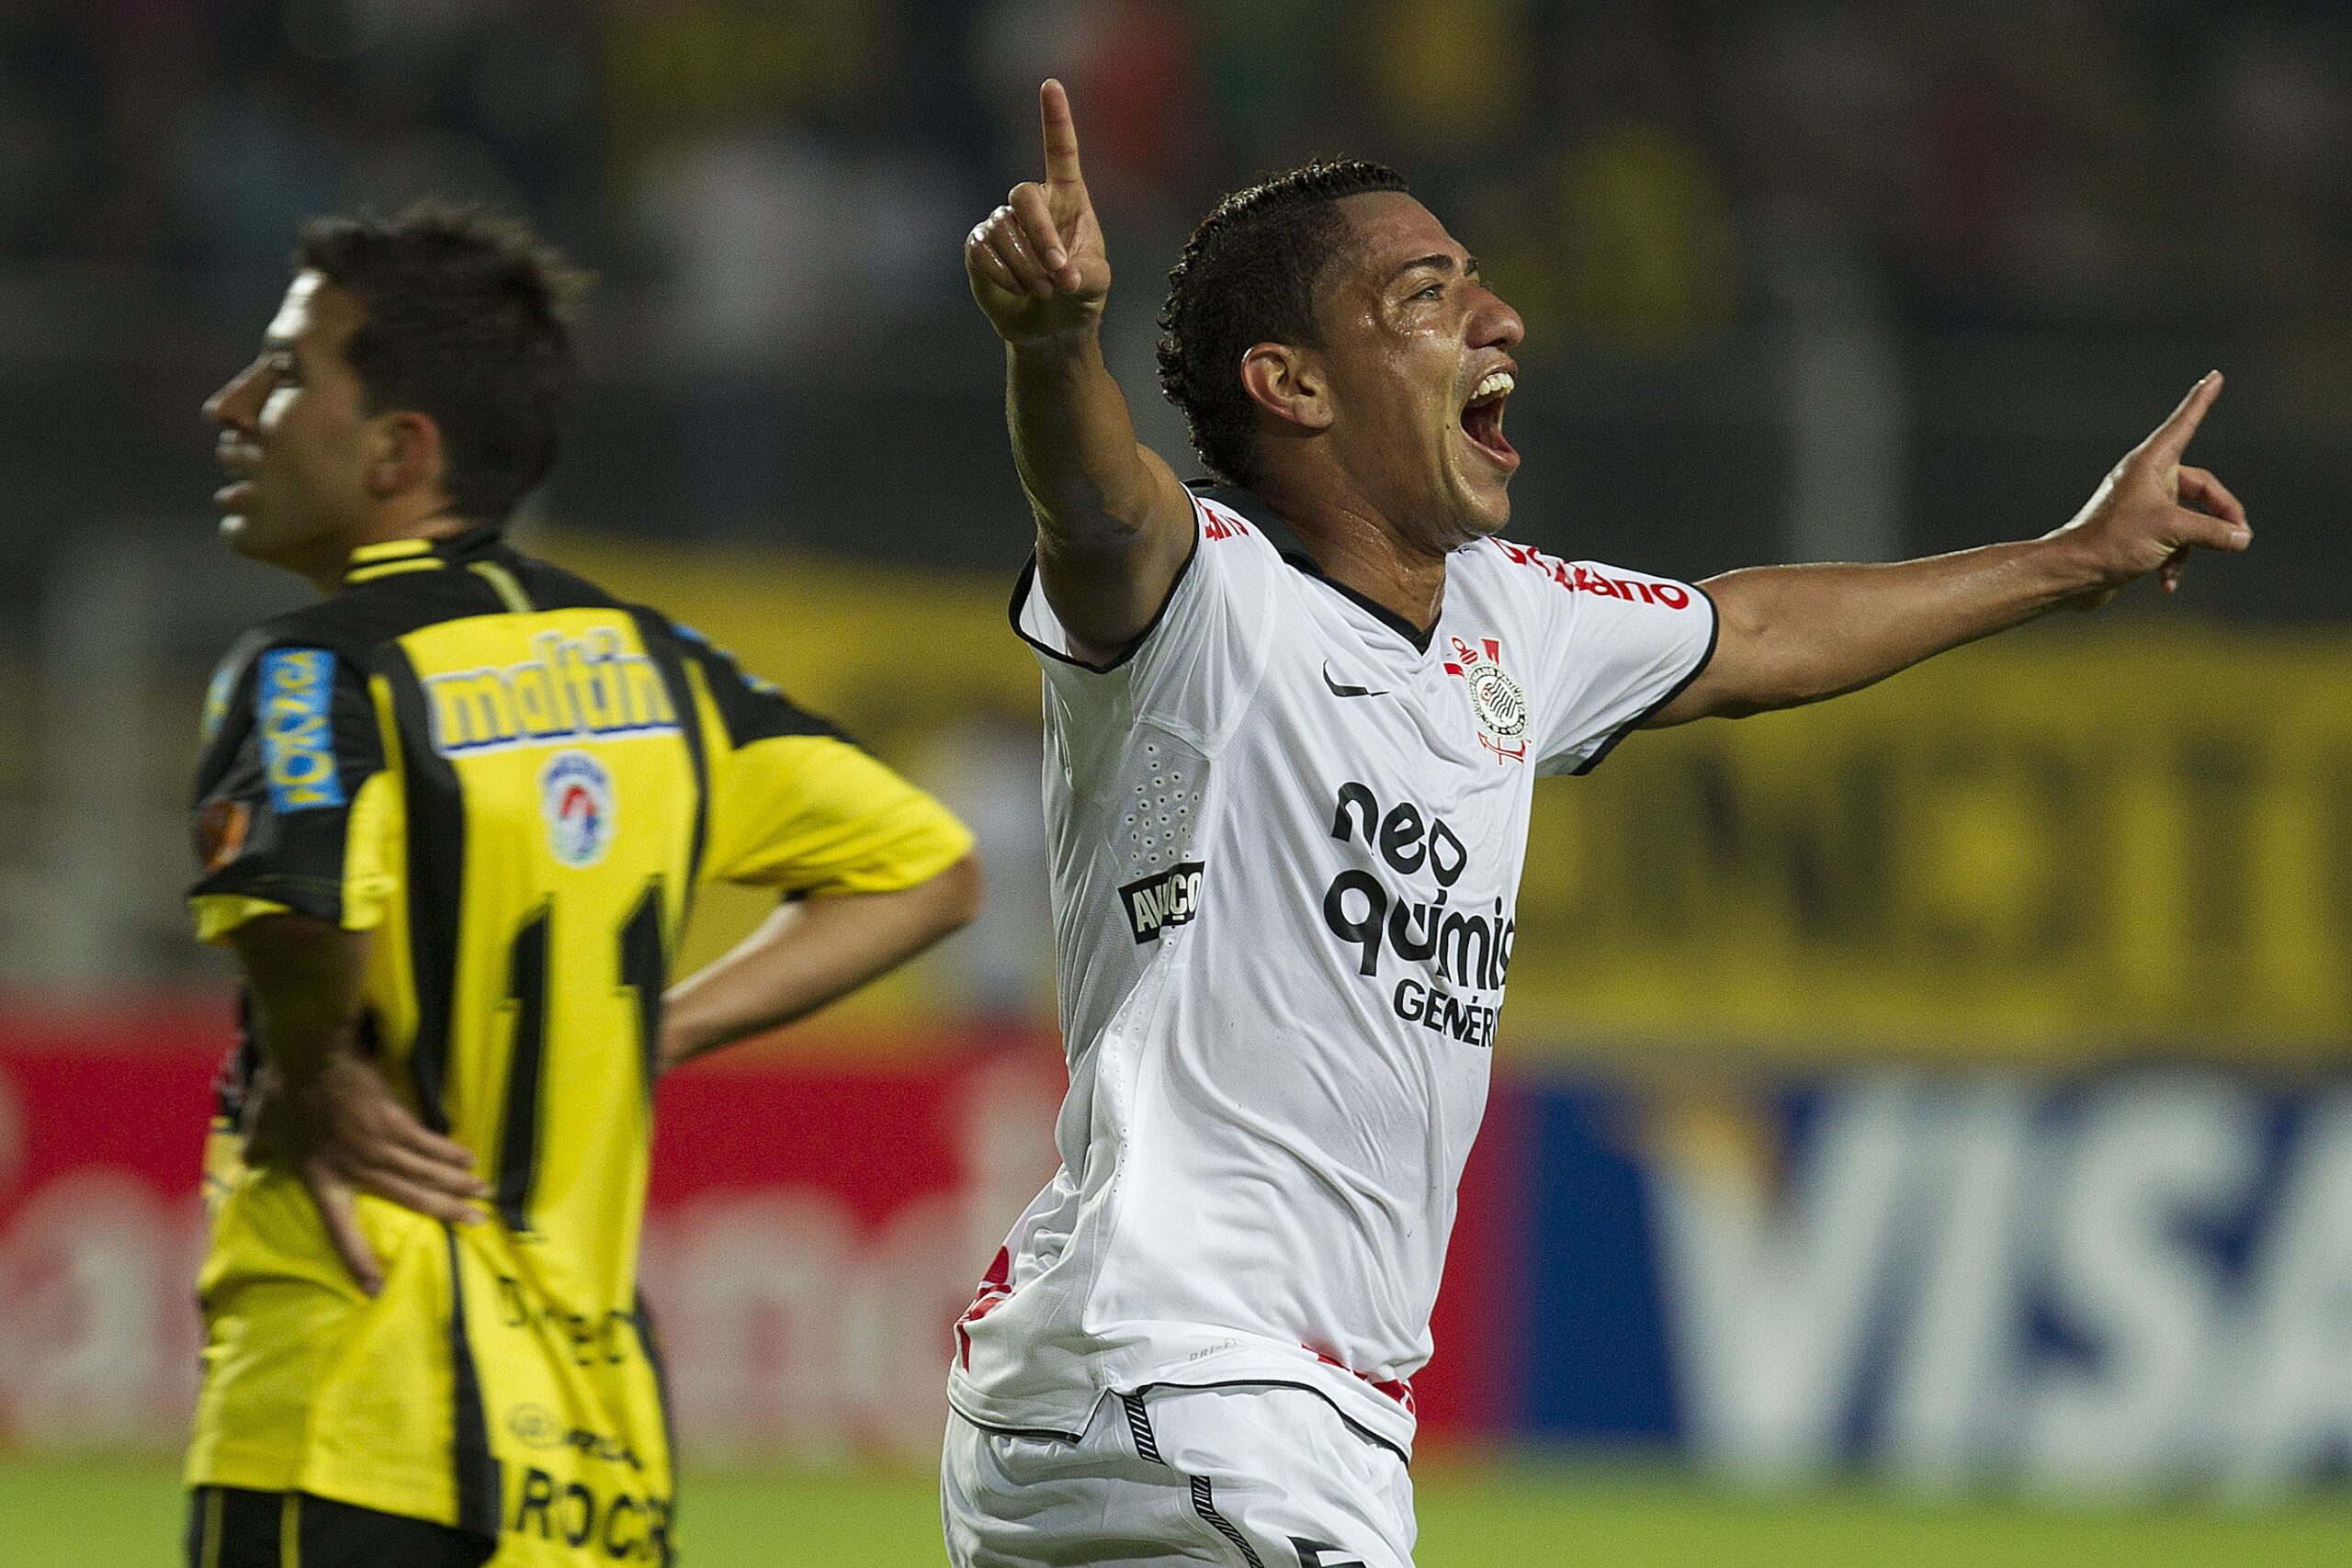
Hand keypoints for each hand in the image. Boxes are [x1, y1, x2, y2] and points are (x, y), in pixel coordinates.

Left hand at [244, 1049, 486, 1295]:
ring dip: (457, 1184)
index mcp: (321, 1178)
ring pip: (425, 1173)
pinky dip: (451, 1153)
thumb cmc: (285, 1091)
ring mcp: (377, 1146)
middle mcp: (354, 1169)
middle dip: (445, 1212)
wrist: (311, 1057)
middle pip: (407, 1198)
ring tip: (483, 1194)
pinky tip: (469, 1160)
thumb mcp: (265, 1126)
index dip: (358, 1260)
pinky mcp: (395, 1122)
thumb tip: (248, 1157)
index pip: (340, 1230)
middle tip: (476, 1223)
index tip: (375, 1287)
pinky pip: (429, 1144)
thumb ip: (261, 1146)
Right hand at [966, 79, 1110, 343]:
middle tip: (1058, 275)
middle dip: (1040, 237)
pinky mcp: (979, 246)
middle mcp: (1034, 203)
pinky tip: (1020, 290)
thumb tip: (1059, 274)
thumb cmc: (1080, 297)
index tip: (1051, 85)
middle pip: (1024, 197)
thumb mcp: (1096, 284)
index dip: (1056, 119)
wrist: (1051, 329)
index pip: (1060, 151)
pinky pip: (983, 251)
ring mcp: (1002, 222)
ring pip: (1004, 232)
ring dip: (1027, 267)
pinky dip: (1005, 275)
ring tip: (1043, 291)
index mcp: (1069, 198)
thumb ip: (1085, 273)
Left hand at [2045, 371, 2250, 608]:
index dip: (2202, 400)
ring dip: (2194, 545)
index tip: (2215, 376)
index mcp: (2150, 464)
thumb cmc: (2112, 542)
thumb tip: (2242, 538)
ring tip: (2185, 567)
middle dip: (2221, 514)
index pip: (2184, 424)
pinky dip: (2174, 560)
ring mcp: (2142, 506)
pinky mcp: (2136, 533)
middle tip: (2240, 536)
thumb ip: (2213, 532)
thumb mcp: (2171, 532)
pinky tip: (2167, 583)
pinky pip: (2171, 540)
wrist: (2070, 574)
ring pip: (2189, 518)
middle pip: (2202, 487)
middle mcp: (2146, 480)